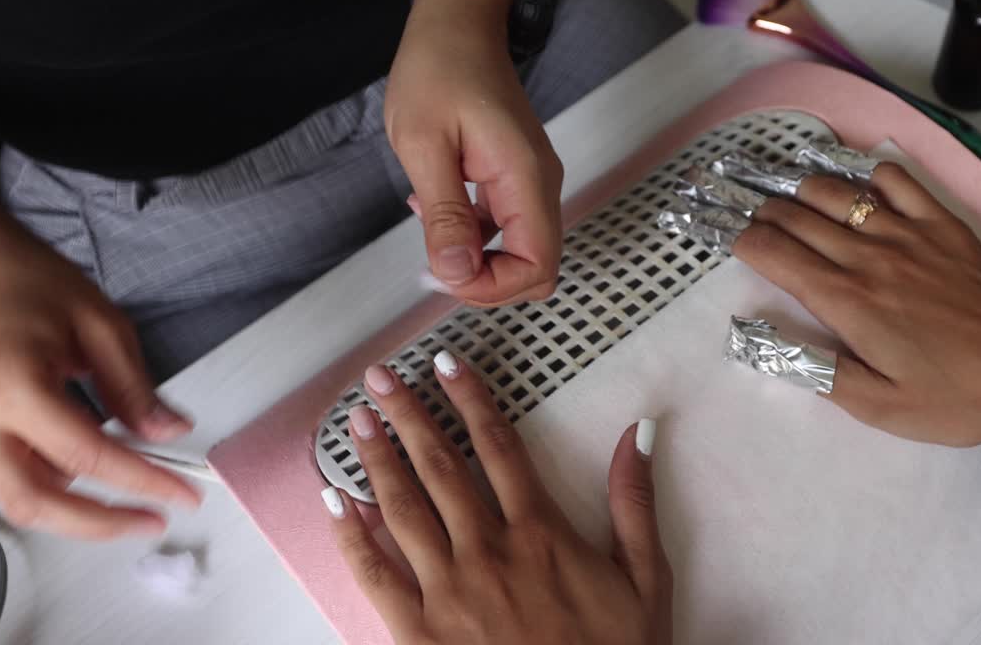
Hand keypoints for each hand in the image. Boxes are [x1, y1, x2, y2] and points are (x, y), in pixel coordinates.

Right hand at [0, 194, 200, 538]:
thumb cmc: (25, 277)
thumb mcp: (98, 322)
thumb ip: (133, 386)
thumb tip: (167, 432)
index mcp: (10, 383)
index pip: (89, 454)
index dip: (142, 482)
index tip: (182, 495)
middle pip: (37, 502)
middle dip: (102, 523)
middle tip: (152, 520)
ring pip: (15, 500)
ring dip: (73, 511)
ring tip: (127, 498)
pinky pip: (0, 480)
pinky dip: (46, 487)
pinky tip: (84, 474)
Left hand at [323, 354, 670, 643]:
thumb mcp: (645, 580)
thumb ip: (635, 504)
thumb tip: (639, 433)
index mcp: (540, 532)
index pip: (499, 446)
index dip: (470, 400)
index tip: (445, 363)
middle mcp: (488, 550)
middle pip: (440, 466)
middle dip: (407, 415)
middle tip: (379, 377)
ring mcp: (449, 590)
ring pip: (403, 508)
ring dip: (376, 459)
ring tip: (356, 420)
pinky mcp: (418, 631)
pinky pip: (376, 574)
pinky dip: (351, 535)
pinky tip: (334, 501)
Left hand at [387, 0, 563, 306]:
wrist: (458, 21)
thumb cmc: (437, 70)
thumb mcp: (424, 144)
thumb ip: (446, 213)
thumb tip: (458, 275)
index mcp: (525, 178)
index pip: (537, 267)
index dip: (492, 287)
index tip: (442, 272)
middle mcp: (541, 185)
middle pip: (537, 268)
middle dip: (487, 281)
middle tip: (433, 259)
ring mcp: (533, 181)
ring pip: (523, 252)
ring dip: (478, 259)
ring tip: (429, 224)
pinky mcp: (518, 177)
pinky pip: (509, 228)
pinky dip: (476, 235)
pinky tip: (438, 207)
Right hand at [732, 163, 980, 446]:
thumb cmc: (953, 399)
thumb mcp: (877, 407)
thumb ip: (813, 371)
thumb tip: (757, 340)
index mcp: (847, 301)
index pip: (775, 253)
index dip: (742, 242)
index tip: (730, 242)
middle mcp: (869, 256)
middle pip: (797, 215)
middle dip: (762, 213)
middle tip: (750, 220)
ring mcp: (909, 233)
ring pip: (837, 191)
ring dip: (802, 191)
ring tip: (790, 202)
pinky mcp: (944, 224)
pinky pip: (896, 179)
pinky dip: (867, 176)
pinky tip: (859, 191)